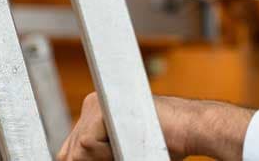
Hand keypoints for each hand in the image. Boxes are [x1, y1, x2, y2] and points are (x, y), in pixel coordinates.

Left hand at [58, 93, 253, 160]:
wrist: (188, 129)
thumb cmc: (161, 143)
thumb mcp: (122, 149)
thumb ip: (96, 153)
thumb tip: (70, 159)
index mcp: (96, 110)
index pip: (71, 150)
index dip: (89, 160)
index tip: (114, 155)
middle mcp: (92, 103)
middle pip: (71, 153)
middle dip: (95, 160)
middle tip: (126, 151)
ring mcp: (95, 104)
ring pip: (78, 151)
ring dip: (103, 158)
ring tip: (130, 145)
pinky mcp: (101, 109)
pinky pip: (87, 146)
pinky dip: (107, 153)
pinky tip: (127, 141)